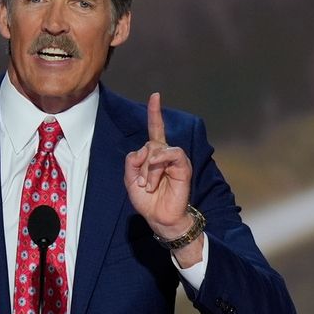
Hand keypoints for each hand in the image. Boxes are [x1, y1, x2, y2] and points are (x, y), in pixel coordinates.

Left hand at [124, 93, 193, 240]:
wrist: (159, 217)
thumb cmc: (146, 200)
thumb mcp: (130, 180)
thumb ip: (132, 161)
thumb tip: (145, 151)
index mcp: (153, 155)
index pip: (155, 129)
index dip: (155, 113)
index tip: (155, 96)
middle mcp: (165, 154)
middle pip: (148, 144)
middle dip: (140, 165)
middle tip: (142, 184)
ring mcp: (175, 160)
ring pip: (157, 149)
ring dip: (148, 169)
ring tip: (149, 186)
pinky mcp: (183, 167)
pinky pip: (172, 153)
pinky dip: (160, 162)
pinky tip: (156, 173)